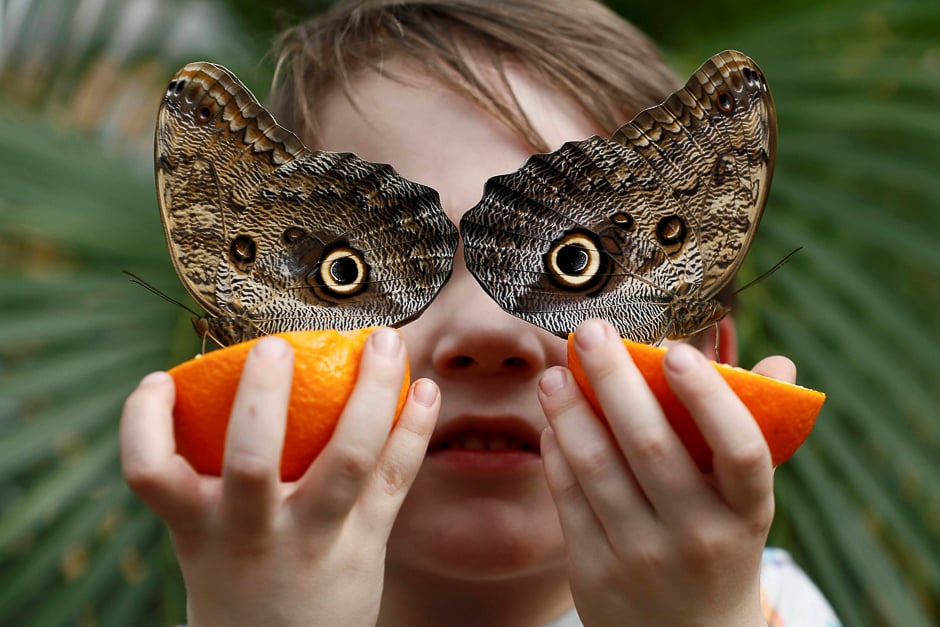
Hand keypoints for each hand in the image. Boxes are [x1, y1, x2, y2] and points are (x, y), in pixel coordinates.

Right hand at [120, 329, 438, 626]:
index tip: (161, 379)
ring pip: (352, 457)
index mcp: (200, 527)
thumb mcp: (208, 537)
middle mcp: (255, 534)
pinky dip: (414, 428)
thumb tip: (228, 388)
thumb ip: (212, 478)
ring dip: (374, 392)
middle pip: (253, 461)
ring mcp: (317, 538)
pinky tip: (426, 390)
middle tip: (276, 345)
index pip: (150, 471)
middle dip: (263, 397)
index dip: (145, 419)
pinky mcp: (367, 543)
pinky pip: (397, 477)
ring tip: (387, 342)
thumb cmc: (239, 578)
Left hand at [538, 319, 787, 626]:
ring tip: (555, 372)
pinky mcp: (594, 572)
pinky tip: (552, 422)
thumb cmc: (721, 549)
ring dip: (570, 411)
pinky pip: (567, 498)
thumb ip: (754, 432)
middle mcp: (696, 537)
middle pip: (650, 446)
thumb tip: (780, 363)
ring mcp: (642, 557)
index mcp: (746, 514)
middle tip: (590, 332)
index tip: (677, 351)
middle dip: (614, 380)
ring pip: (596, 467)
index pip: (740, 451)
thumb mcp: (746, 505)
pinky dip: (557, 453)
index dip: (709, 398)